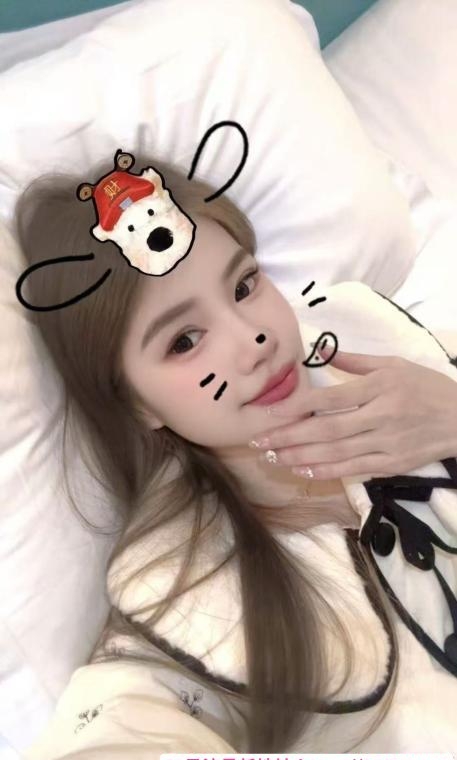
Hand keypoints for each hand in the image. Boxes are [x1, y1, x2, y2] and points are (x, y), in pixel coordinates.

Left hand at [249, 347, 456, 479]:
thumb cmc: (427, 387)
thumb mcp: (395, 365)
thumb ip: (357, 361)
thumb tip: (323, 351)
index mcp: (380, 388)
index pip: (331, 400)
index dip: (298, 408)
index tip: (271, 413)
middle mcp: (381, 417)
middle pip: (327, 431)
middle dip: (289, 437)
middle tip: (259, 441)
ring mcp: (386, 444)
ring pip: (337, 454)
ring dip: (301, 457)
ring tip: (273, 457)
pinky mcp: (392, 465)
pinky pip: (354, 470)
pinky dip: (327, 472)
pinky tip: (303, 470)